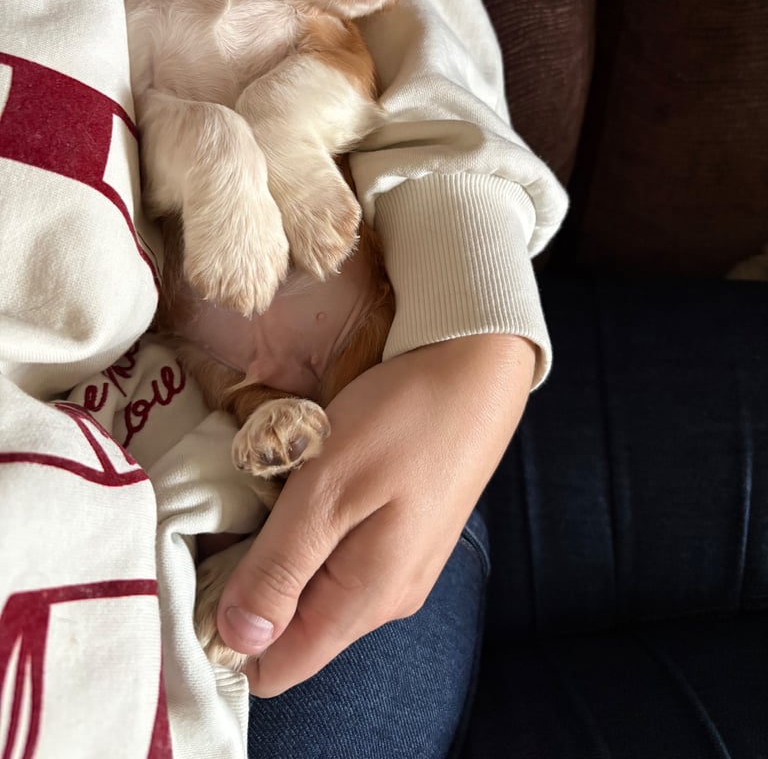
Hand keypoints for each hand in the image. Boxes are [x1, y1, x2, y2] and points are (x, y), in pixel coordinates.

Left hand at [216, 333, 535, 696]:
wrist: (476, 367)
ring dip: (281, 550)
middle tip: (231, 515)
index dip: (227, 633)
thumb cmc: (402, 421)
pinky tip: (306, 482)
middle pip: (293, 629)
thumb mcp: (326, 489)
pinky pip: (339, 556)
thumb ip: (280, 569)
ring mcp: (400, 566)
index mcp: (366, 600)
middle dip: (250, 584)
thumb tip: (236, 642)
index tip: (199, 574)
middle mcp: (386, 599)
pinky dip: (310, 529)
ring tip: (268, 490)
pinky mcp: (405, 534)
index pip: (278, 668)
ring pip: (315, 588)